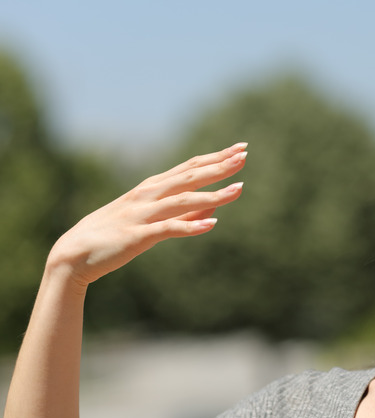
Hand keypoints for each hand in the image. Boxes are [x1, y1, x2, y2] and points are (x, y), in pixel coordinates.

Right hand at [48, 142, 247, 286]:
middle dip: (219, 166)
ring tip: (239, 190)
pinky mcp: (137, 236)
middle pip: (189, 176)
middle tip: (244, 156)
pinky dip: (190, 226)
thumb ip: (185, 211)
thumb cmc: (115, 235)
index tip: (240, 149)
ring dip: (213, 194)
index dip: (216, 157)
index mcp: (152, 188)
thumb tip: (215, 204)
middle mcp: (148, 195)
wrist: (74, 255)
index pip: (190, 167)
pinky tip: (211, 225)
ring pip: (183, 200)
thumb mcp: (153, 219)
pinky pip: (168, 229)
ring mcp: (142, 214)